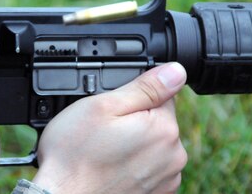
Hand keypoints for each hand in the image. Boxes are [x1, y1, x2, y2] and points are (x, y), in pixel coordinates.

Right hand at [33, 62, 187, 193]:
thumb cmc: (75, 155)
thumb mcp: (104, 106)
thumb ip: (145, 87)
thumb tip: (176, 71)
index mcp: (164, 129)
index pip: (162, 94)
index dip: (134, 97)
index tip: (114, 110)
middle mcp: (173, 156)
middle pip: (159, 120)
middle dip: (135, 120)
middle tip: (105, 131)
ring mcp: (166, 178)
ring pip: (153, 143)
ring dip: (135, 142)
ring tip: (106, 150)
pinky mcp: (156, 193)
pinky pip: (150, 165)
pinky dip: (134, 163)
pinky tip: (112, 166)